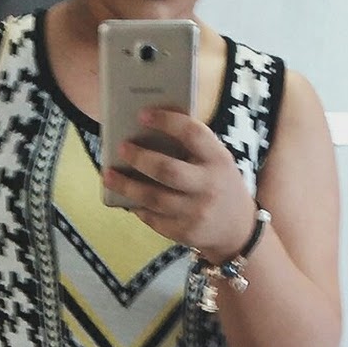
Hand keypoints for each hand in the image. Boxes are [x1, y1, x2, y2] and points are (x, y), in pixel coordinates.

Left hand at [102, 108, 256, 261]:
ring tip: (108, 174)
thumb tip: (148, 129)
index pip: (192, 134)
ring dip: (126, 186)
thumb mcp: (218, 162)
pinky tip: (126, 198)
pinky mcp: (185, 232)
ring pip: (153, 198)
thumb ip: (192, 148)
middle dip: (140, 157)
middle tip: (122, 147)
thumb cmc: (220, 185)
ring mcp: (197, 212)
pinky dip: (137, 207)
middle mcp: (209, 186)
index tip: (142, 114)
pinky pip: (153, 218)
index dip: (167, 122)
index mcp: (218, 160)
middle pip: (167, 170)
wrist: (239, 231)